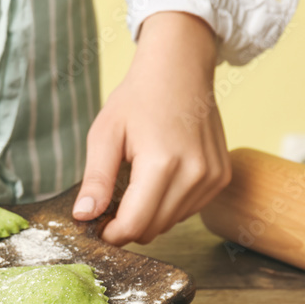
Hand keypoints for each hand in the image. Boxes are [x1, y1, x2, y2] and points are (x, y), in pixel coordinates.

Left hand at [72, 12, 230, 245]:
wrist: (179, 69)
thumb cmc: (137, 99)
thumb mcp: (104, 135)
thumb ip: (96, 180)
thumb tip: (83, 216)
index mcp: (163, 163)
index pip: (135, 224)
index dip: (111, 234)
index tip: (96, 227)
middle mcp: (195, 174)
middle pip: (153, 229)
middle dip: (127, 226)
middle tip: (108, 206)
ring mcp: (213, 177)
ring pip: (171, 223)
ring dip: (148, 216)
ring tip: (133, 185)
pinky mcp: (222, 177)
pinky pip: (188, 210)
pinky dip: (168, 205)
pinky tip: (157, 180)